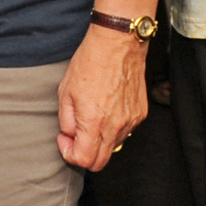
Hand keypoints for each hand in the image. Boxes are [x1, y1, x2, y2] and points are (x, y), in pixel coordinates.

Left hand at [58, 27, 147, 171]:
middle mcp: (115, 125)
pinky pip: (125, 131)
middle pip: (100, 162)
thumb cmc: (90, 62)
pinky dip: (113, 128)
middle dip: (84, 154)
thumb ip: (66, 121)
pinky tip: (107, 109)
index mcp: (94, 121)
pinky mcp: (140, 113)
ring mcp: (131, 121)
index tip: (65, 139)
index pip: (83, 160)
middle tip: (75, 136)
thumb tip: (70, 136)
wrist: (117, 43)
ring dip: (99, 140)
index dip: (69, 153)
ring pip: (113, 147)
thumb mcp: (65, 92)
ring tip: (92, 117)